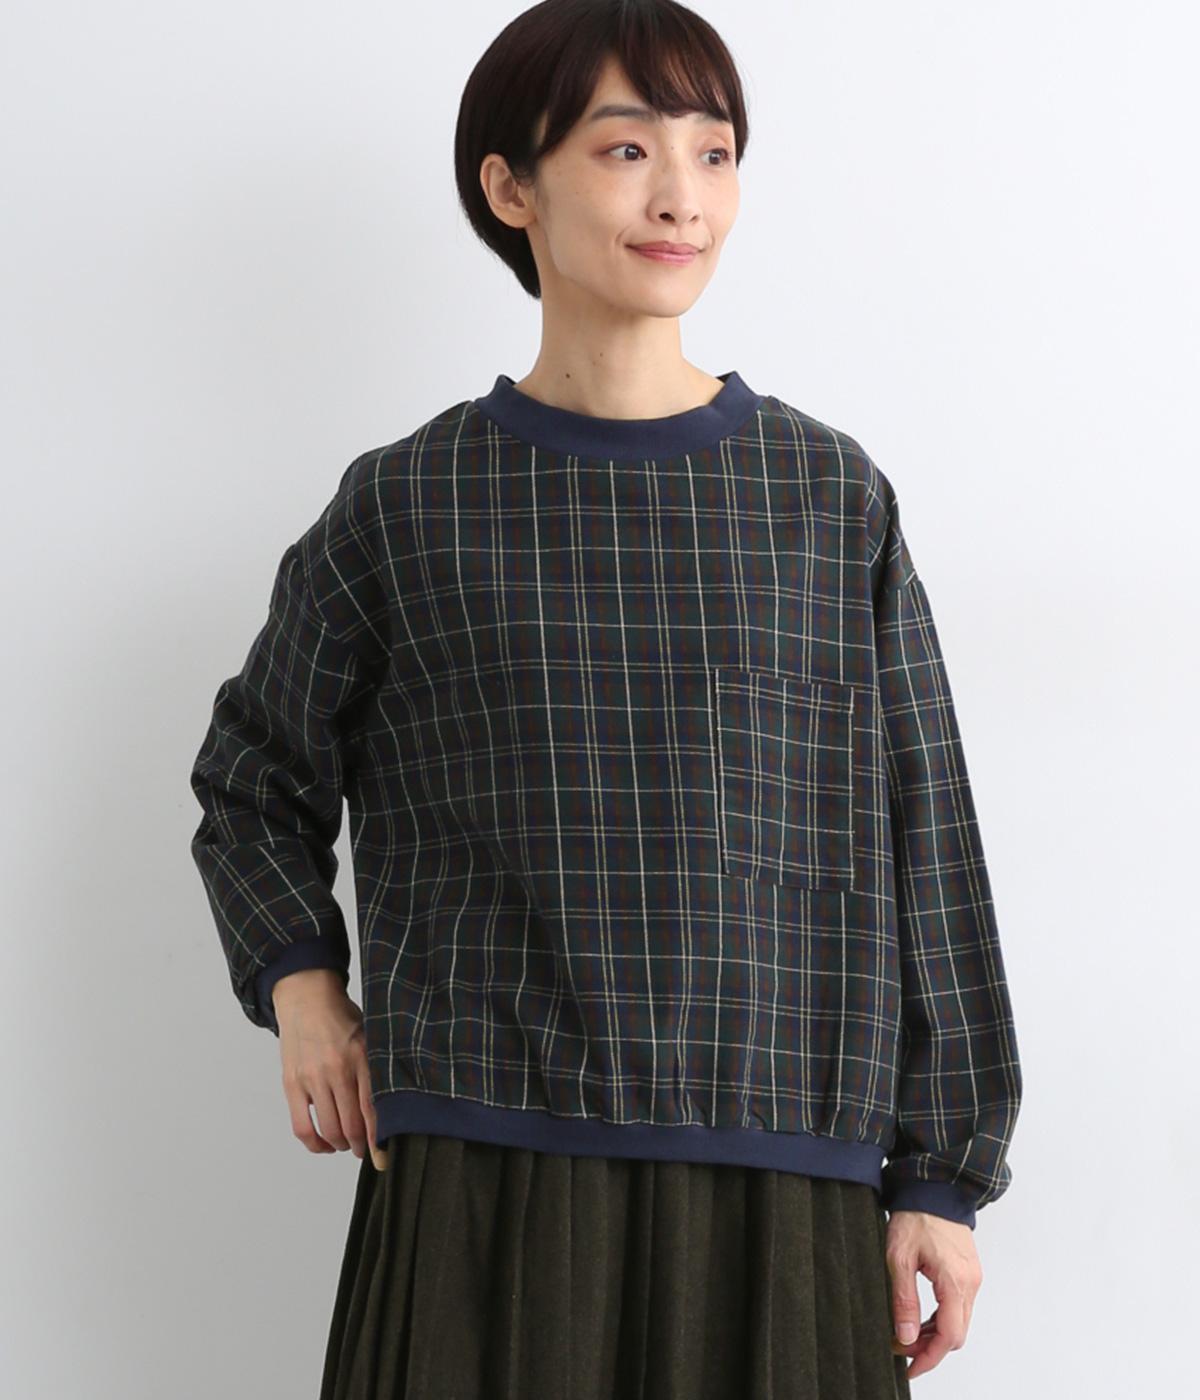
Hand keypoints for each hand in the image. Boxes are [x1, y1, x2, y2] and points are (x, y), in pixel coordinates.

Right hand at [272, 969, 388, 1170]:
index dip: (379, 1139)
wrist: (307, 999)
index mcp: (362, 1058)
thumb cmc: (342, 1019)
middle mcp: (337, 1070)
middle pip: (352, 1125)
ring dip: (340, 1145)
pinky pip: (302, 1127)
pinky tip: (324, 1145)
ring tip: (346, 1144)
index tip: (385, 1154)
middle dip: (361, 1146)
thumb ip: (378, 1070)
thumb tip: (389, 1109)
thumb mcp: (370, 1037)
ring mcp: (313, 1078)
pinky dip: (314, 1144)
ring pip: (329, 1129)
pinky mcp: (292, 1084)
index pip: (374, 1109)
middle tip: (365, 1150)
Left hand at [885, 1209, 981, 1379]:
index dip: (929, 1357)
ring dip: (934, 1334)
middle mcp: (971, 1283)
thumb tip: (906, 1337)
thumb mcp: (899, 1257)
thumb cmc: (916, 1215)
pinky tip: (919, 1316)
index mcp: (956, 1282)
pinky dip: (940, 1318)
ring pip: (958, 1322)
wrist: (934, 1186)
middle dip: (929, 1348)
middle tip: (900, 1348)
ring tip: (904, 1333)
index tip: (909, 1367)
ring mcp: (972, 1277)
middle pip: (956, 1334)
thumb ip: (904, 1300)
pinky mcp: (968, 1272)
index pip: (949, 1336)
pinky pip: (958, 1306)